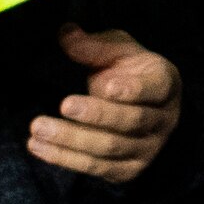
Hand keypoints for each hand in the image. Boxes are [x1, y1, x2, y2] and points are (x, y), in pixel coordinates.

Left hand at [31, 24, 181, 181]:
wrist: (141, 108)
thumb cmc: (128, 73)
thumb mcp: (118, 52)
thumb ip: (95, 46)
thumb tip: (65, 34)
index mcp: (164, 84)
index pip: (155, 88)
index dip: (132, 90)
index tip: (105, 86)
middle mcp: (163, 119)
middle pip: (132, 121)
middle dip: (96, 115)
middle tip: (64, 104)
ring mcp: (147, 148)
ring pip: (110, 148)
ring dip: (72, 140)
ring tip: (38, 128)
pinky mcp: (127, 170)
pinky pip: (96, 168)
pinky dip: (65, 158)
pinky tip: (38, 146)